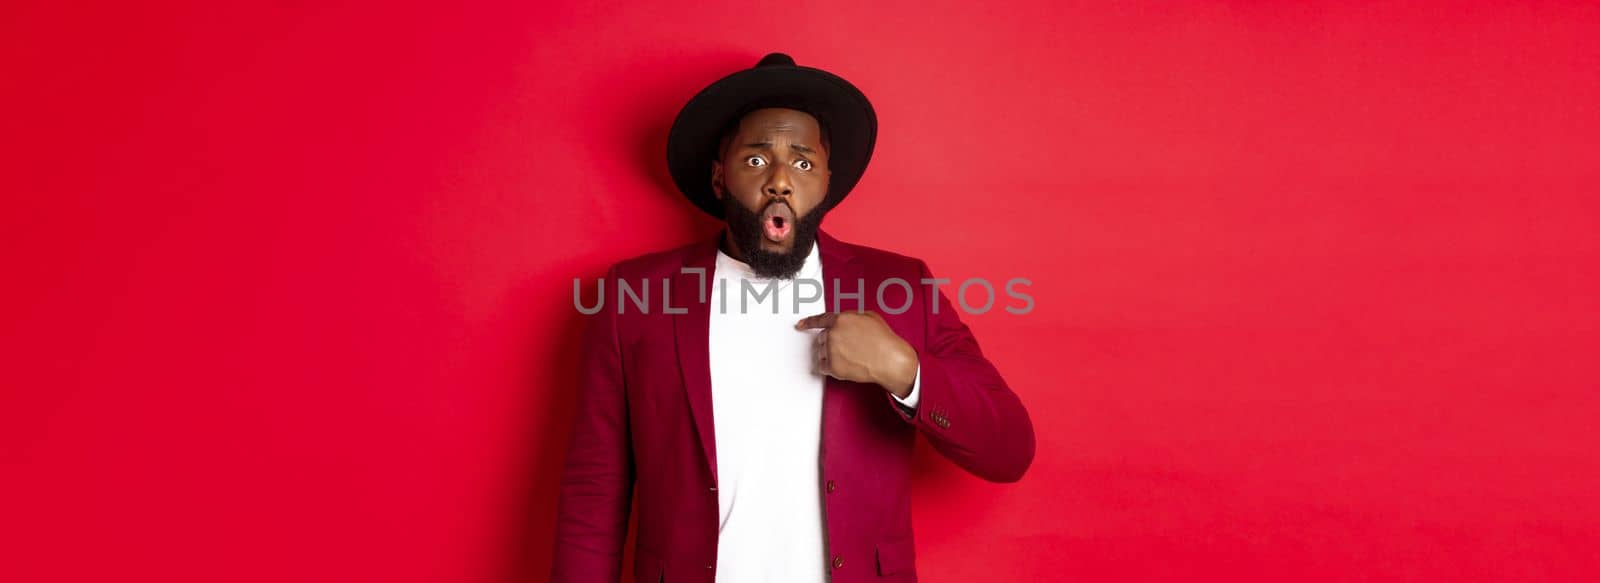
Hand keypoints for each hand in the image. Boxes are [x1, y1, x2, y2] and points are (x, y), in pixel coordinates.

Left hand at [795, 311, 918, 397]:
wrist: (890, 360)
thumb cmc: (883, 340)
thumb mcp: (869, 317)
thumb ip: (851, 317)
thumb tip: (844, 321)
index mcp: (840, 319)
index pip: (819, 320)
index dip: (808, 323)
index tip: (800, 325)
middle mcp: (833, 334)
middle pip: (822, 338)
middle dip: (832, 341)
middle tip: (848, 347)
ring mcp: (831, 351)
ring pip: (822, 352)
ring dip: (832, 354)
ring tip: (851, 356)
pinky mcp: (832, 367)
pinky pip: (823, 367)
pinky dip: (831, 367)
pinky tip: (845, 365)